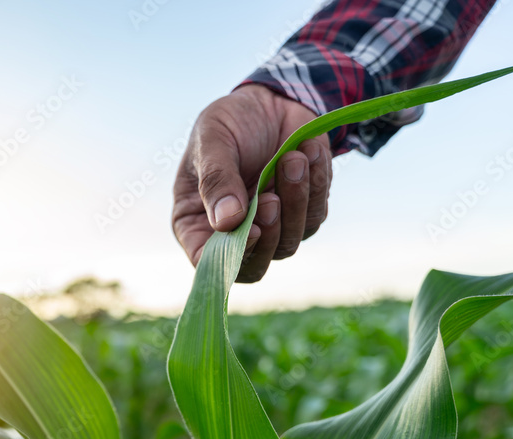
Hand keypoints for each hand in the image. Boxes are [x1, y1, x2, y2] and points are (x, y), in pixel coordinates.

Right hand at [172, 84, 331, 282]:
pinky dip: (316, 184)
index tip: (252, 231)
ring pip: (288, 242)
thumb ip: (216, 179)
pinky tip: (307, 151)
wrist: (269, 99)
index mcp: (196, 220)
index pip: (205, 259)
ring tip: (292, 159)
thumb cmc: (229, 121)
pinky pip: (315, 214)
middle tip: (270, 195)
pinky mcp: (302, 212)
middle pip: (254, 264)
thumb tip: (227, 221)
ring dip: (295, 203)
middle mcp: (232, 232)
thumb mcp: (212, 140)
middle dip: (270, 233)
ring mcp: (270, 225)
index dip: (230, 258)